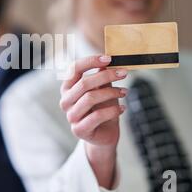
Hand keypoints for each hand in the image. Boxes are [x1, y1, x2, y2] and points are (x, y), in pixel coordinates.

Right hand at [59, 55, 127, 187]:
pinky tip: (122, 108)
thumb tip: (107, 61)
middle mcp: (65, 101)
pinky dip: (113, 110)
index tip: (109, 58)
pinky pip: (97, 116)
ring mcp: (71, 116)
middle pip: (84, 83)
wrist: (104, 133)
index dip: (90, 61)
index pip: (74, 69)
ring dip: (111, 92)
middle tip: (124, 73)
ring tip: (125, 92)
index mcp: (68, 87)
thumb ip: (101, 76)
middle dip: (106, 76)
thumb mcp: (103, 89)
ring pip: (90, 98)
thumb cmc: (102, 108)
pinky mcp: (79, 130)